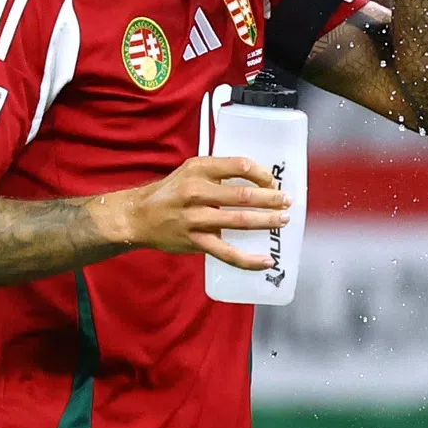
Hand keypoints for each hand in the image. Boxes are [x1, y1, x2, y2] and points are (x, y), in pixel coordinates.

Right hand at [122, 156, 290, 270]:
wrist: (139, 216)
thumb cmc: (171, 191)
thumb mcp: (191, 169)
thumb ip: (219, 171)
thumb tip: (257, 178)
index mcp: (200, 168)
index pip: (240, 166)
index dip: (262, 174)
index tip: (273, 181)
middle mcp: (197, 191)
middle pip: (243, 195)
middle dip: (271, 199)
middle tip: (288, 202)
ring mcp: (196, 218)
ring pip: (239, 221)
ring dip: (266, 221)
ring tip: (283, 221)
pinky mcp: (195, 242)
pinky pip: (227, 253)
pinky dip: (249, 259)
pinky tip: (266, 261)